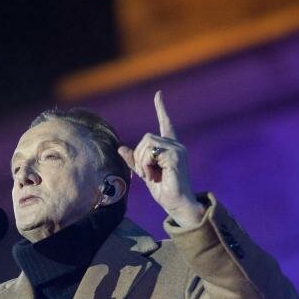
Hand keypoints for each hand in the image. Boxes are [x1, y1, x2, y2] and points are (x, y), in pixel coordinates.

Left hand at [117, 91, 204, 226]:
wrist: (177, 204)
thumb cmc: (164, 190)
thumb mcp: (144, 173)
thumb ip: (134, 160)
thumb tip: (121, 148)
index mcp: (170, 148)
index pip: (166, 123)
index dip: (161, 109)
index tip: (158, 95)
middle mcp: (176, 145)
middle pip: (146, 138)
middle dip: (139, 156)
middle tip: (145, 173)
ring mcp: (178, 149)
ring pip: (147, 143)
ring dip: (142, 161)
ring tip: (151, 175)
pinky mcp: (176, 156)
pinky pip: (151, 152)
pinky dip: (146, 165)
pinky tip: (154, 176)